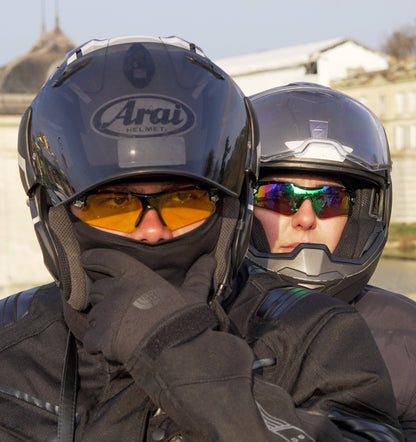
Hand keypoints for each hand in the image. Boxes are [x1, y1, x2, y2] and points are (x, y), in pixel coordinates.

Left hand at [81, 249, 216, 362]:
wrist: (176, 349)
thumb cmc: (184, 318)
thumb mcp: (194, 293)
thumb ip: (198, 274)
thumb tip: (210, 259)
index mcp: (135, 276)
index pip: (107, 259)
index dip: (94, 258)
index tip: (87, 259)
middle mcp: (116, 290)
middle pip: (97, 288)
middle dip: (102, 296)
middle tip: (115, 306)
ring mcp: (106, 313)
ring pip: (93, 313)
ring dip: (101, 319)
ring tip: (118, 329)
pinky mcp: (101, 337)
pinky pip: (91, 338)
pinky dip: (98, 342)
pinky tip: (111, 346)